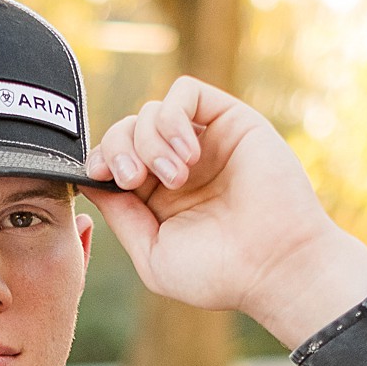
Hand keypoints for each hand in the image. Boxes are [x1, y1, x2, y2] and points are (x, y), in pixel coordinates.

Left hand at [85, 76, 366, 347]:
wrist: (274, 265)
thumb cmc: (218, 272)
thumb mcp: (152, 254)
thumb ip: (122, 217)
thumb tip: (92, 182)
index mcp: (157, 198)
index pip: (114, 161)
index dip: (100, 160)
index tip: (102, 177)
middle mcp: (178, 165)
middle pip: (126, 131)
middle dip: (118, 148)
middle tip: (134, 178)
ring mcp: (204, 141)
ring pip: (150, 112)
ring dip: (150, 141)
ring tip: (176, 178)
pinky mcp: (229, 120)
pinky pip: (185, 93)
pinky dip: (174, 118)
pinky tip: (188, 155)